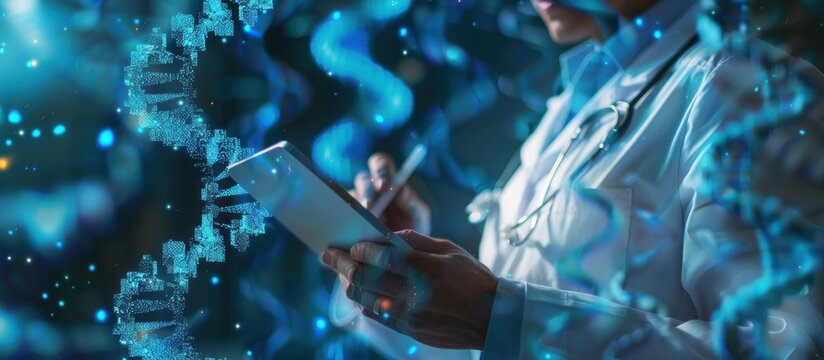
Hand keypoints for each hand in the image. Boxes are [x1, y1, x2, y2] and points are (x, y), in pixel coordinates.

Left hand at [321, 230, 497, 349]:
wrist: (493, 317)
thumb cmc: (473, 278)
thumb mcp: (449, 249)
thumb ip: (416, 241)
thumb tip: (388, 236)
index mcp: (423, 268)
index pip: (378, 255)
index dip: (359, 248)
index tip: (351, 243)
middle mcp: (412, 293)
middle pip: (362, 279)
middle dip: (340, 264)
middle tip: (328, 254)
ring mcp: (408, 315)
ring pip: (363, 299)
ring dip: (348, 284)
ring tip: (343, 273)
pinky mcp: (409, 330)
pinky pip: (376, 315)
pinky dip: (365, 300)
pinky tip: (363, 291)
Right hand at [349, 153, 430, 233]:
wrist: (405, 255)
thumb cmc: (415, 230)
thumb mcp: (419, 217)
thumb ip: (412, 203)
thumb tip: (399, 190)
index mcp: (388, 182)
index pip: (380, 164)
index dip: (379, 171)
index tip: (384, 186)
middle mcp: (370, 189)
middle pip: (362, 180)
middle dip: (366, 192)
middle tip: (370, 207)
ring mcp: (357, 204)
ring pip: (349, 197)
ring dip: (357, 209)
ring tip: (366, 226)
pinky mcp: (347, 220)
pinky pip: (341, 216)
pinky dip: (346, 222)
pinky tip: (353, 233)